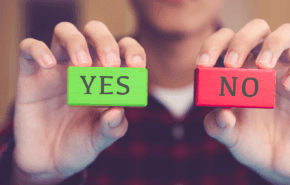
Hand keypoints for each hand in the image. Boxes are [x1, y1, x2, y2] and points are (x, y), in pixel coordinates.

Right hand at [13, 21, 145, 184]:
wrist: (48, 162)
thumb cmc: (80, 144)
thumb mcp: (100, 140)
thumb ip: (112, 128)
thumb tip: (117, 111)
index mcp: (106, 77)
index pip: (123, 49)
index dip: (133, 51)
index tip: (137, 66)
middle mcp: (83, 66)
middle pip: (95, 32)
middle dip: (106, 41)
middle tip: (110, 64)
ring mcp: (57, 68)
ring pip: (65, 31)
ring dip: (76, 42)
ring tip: (82, 66)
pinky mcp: (31, 74)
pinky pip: (30, 47)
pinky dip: (38, 50)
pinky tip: (48, 65)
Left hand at [198, 19, 289, 184]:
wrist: (276, 161)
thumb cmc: (249, 141)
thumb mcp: (229, 136)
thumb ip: (218, 126)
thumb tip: (222, 114)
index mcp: (239, 69)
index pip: (226, 40)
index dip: (213, 45)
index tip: (203, 64)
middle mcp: (262, 63)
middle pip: (256, 28)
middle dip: (241, 40)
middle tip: (231, 64)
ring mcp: (287, 70)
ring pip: (287, 32)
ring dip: (273, 44)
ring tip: (263, 67)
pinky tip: (288, 87)